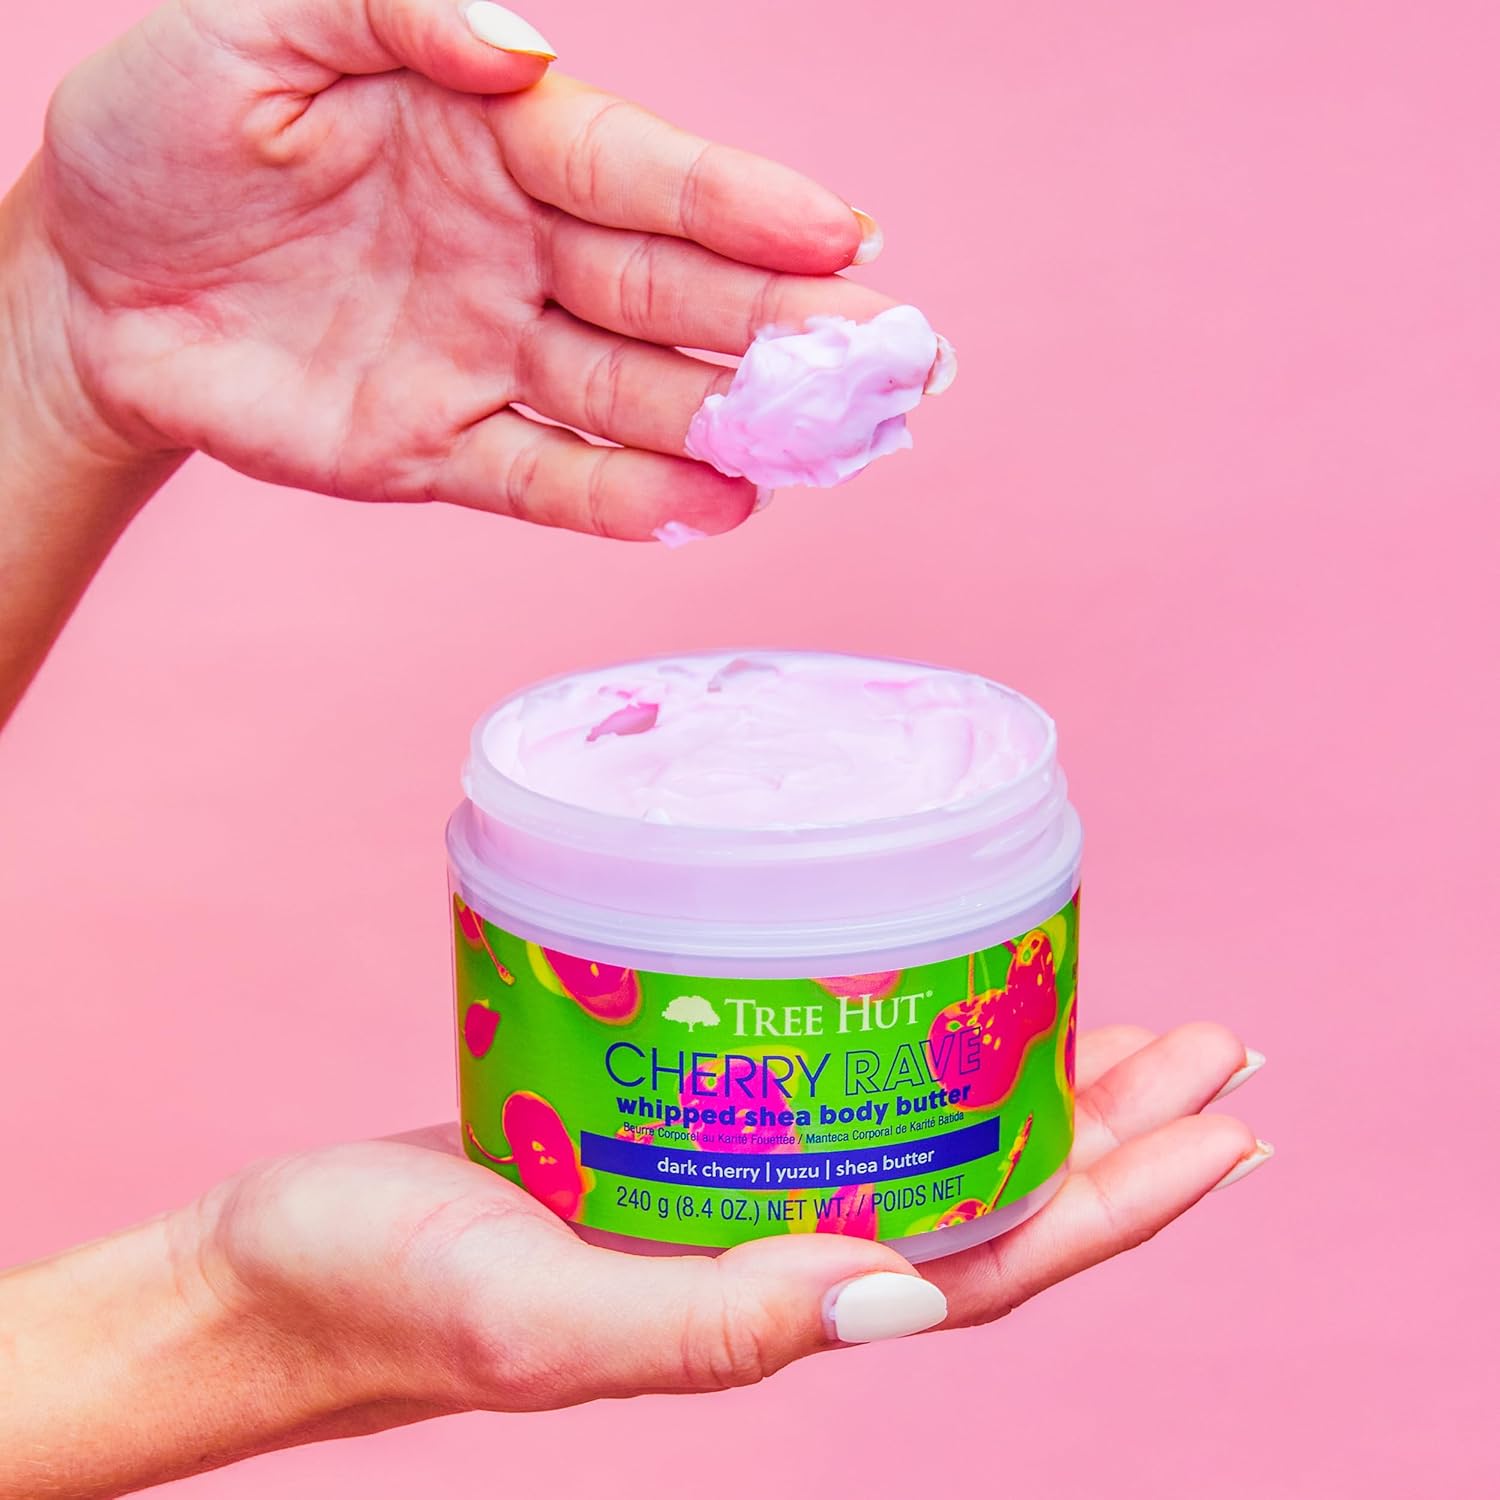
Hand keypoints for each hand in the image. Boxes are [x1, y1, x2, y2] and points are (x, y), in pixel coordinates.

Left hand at [31, 0, 894, 539]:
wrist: (80, 287)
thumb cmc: (160, 133)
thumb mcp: (252, 22)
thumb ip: (394, 4)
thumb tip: (528, 52)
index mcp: (495, 139)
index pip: (644, 174)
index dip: (744, 205)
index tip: (847, 236)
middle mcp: (517, 253)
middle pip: (674, 295)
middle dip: (787, 327)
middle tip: (898, 360)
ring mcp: (488, 361)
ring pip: (635, 398)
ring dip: (733, 423)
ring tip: (822, 448)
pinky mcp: (443, 453)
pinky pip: (549, 483)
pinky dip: (627, 503)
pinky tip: (713, 510)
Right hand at [191, 1023, 1267, 1412]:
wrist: (284, 1271)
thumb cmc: (387, 1295)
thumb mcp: (537, 1317)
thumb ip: (705, 1324)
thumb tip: (892, 1300)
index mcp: (771, 1315)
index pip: (993, 1264)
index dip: (1119, 1201)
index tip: (1221, 1120)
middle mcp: (775, 1262)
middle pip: (985, 1203)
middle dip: (1111, 1133)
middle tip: (1210, 1046)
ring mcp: (728, 1205)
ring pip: (919, 1152)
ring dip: (1023, 1094)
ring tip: (1111, 1026)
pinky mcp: (670, 1152)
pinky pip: (825, 1107)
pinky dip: (900, 1063)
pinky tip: (917, 1014)